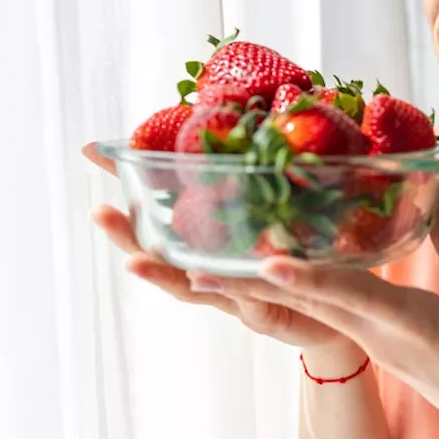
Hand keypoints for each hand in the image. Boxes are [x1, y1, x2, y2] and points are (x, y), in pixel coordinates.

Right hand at [81, 142, 351, 352]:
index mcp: (216, 247)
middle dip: (130, 236)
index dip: (133, 182)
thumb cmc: (309, 259)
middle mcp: (220, 277)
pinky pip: (259, 308)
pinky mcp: (278, 318)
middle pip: (166, 258)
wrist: (346, 313)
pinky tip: (232, 280)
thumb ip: (268, 176)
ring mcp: (244, 300)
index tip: (92, 153)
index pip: (164, 214)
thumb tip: (256, 120)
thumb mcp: (289, 210)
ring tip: (135, 261)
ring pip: (200, 288)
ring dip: (168, 275)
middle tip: (99, 213)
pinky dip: (247, 296)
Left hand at [189, 181, 438, 438]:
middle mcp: (374, 335)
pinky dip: (278, 286)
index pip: (351, 298)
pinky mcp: (364, 340)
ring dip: (241, 285)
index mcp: (408, 325)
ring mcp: (365, 341)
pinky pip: (316, 308)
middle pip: (299, 303)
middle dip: (237, 282)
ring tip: (183, 262)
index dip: (308, 280)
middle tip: (172, 258)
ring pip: (298, 306)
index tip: (266, 265)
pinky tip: (247, 267)